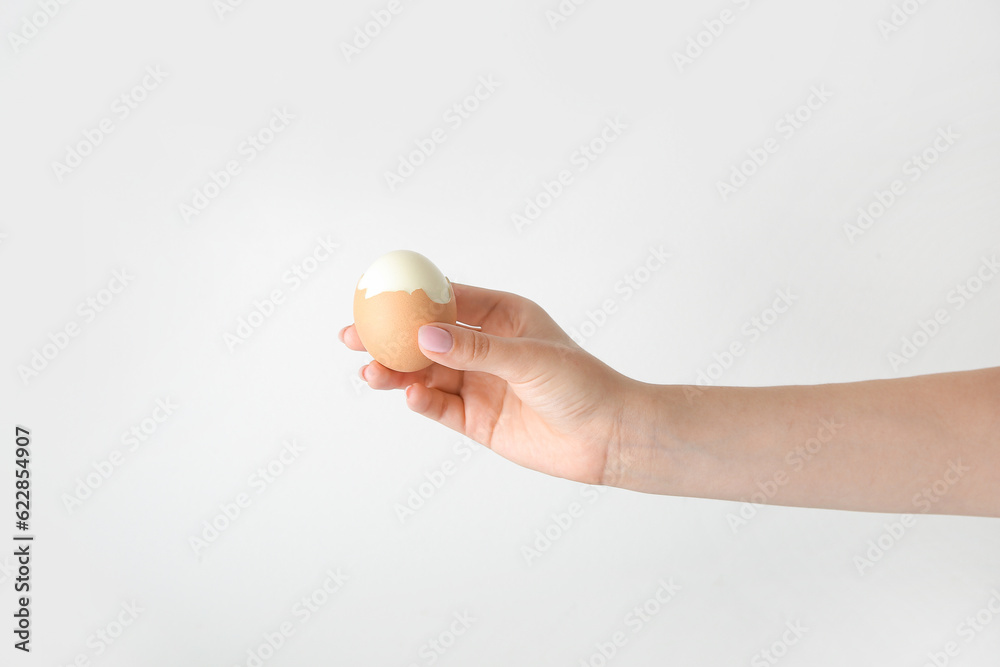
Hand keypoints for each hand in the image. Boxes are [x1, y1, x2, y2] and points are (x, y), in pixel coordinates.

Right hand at [340, 283, 641, 484]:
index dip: (409, 297)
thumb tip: (424, 336)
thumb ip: (476, 349)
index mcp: (502, 316)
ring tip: (371, 372)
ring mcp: (479, 384)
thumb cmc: (582, 384)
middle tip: (352, 336)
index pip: (446, 299)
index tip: (374, 295)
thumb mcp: (529, 358)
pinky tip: (410, 395)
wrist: (608, 437)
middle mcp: (485, 348)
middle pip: (425, 338)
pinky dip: (422, 401)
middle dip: (388, 337)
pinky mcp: (477, 420)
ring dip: (397, 372)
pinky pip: (440, 407)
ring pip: (426, 374)